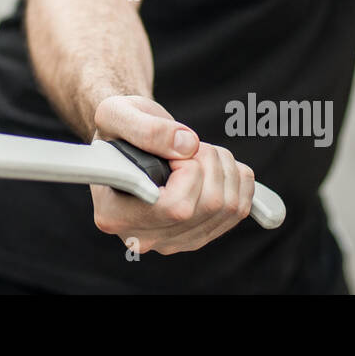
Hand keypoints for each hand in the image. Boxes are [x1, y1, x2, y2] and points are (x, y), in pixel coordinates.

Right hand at [89, 95, 254, 255]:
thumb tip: (187, 146)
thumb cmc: (116, 131)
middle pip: (208, 205)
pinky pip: (240, 209)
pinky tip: (212, 166)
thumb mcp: (116, 114)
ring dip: (223, 165)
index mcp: (114, 215)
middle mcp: (144, 237)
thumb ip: (145, 129)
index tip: (172, 152)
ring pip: (228, 206)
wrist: (127, 143)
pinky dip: (237, 178)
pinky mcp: (198, 236)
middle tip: (184, 143)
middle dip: (207, 160)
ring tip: (195, 151)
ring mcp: (174, 241)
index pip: (174, 208)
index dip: (187, 172)